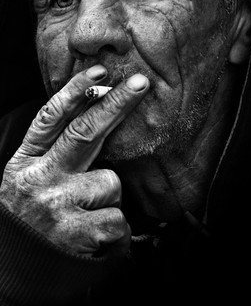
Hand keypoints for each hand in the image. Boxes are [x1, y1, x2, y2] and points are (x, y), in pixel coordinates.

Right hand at [0, 65, 148, 257]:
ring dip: (107, 198)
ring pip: (110, 182)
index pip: (51, 119)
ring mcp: (56, 206)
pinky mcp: (76, 233)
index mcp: (25, 163)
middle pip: (84, 133)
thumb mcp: (32, 179)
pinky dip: (113, 229)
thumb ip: (56, 152)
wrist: (18, 270)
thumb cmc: (32, 217)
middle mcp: (38, 179)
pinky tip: (91, 238)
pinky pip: (118, 217)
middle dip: (116, 104)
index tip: (100, 71)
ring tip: (84, 217)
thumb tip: (96, 113)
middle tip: (141, 83)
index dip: (76, 92)